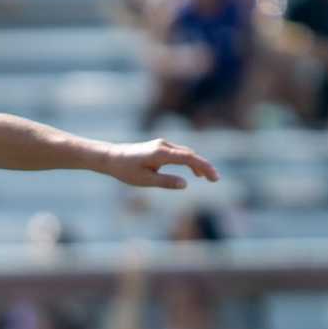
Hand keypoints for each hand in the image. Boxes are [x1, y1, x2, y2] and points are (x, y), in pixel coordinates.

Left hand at [103, 139, 218, 190]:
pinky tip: (193, 171)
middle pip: (190, 154)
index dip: (204, 167)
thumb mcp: (145, 180)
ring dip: (197, 164)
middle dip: (204, 166)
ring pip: (185, 153)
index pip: (189, 158)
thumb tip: (185, 184)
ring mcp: (162, 144)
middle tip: (215, 180)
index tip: (214, 178)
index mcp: (161, 153)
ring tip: (206, 177)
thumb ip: (166, 182)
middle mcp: (164, 145)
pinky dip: (188, 161)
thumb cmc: (126, 170)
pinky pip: (179, 153)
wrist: (112, 157)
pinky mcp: (160, 147)